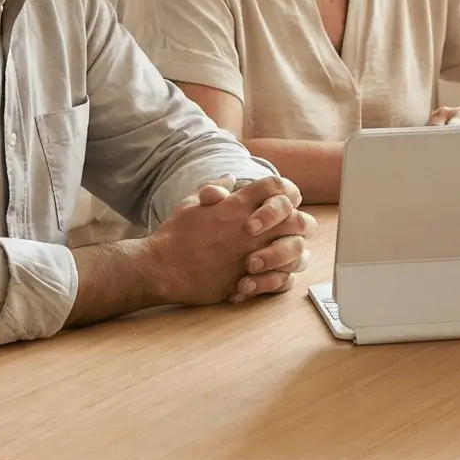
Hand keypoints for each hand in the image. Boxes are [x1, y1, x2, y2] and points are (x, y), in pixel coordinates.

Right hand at [141, 176, 313, 305]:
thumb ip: (216, 189)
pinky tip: (272, 275)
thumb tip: (230, 177)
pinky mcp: (248, 281)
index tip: (282, 199)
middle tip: (291, 228)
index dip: (284, 190)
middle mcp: (249, 229)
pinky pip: (283, 280)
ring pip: (297, 250)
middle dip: (298, 221)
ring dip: (294, 251)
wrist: (161, 269)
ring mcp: (251, 255)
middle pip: (297, 218)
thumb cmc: (174, 235)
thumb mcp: (192, 203)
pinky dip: (282, 278)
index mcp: (237, 206)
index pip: (276, 186)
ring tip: (284, 254)